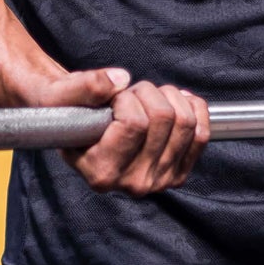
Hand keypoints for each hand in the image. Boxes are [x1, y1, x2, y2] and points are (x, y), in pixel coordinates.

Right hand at [35, 68, 209, 195]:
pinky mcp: (178, 174)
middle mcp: (132, 184)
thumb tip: (121, 80)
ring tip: (147, 98)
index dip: (126, 99)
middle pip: (163, 119)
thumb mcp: (62, 96)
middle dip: (147, 92)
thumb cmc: (69, 112)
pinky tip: (174, 102)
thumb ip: (86, 86)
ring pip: (185, 122)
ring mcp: (159, 182)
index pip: (134, 123)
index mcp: (102, 173)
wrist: (79, 131)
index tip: (112, 100)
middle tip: (129, 95)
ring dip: (169, 96)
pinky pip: (202, 134)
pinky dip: (192, 108)